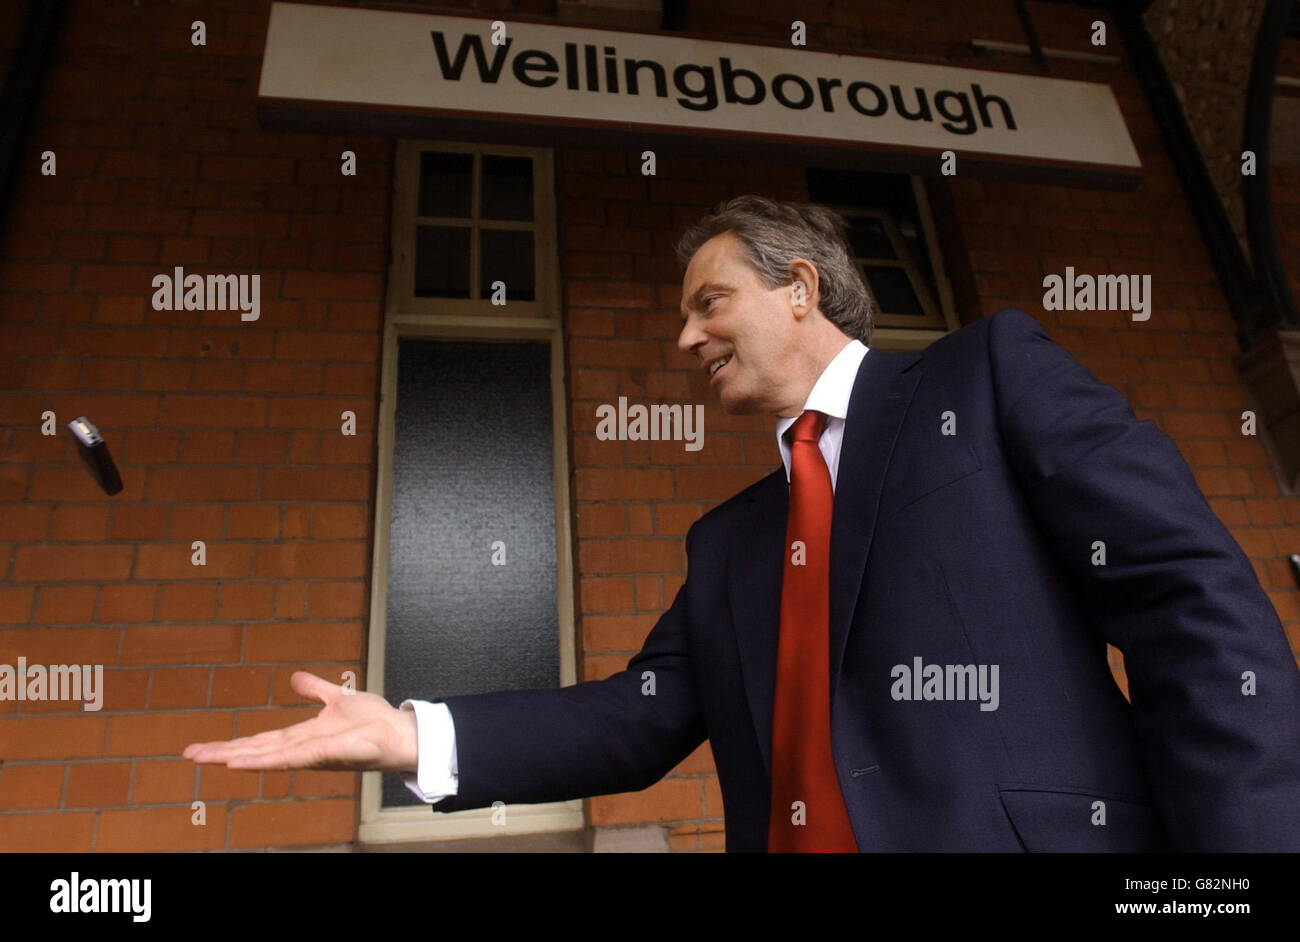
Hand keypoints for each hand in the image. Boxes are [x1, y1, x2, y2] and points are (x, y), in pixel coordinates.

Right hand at [182, 671, 418, 772]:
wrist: (398, 732)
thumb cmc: (372, 721)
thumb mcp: (337, 697)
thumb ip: (315, 689)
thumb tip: (293, 678)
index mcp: (302, 735)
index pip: (260, 739)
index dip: (233, 743)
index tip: (204, 747)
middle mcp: (301, 747)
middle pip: (255, 750)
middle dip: (222, 753)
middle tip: (190, 755)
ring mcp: (311, 753)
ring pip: (267, 756)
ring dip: (237, 757)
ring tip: (209, 760)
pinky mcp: (324, 754)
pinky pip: (291, 758)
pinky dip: (265, 760)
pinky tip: (243, 762)